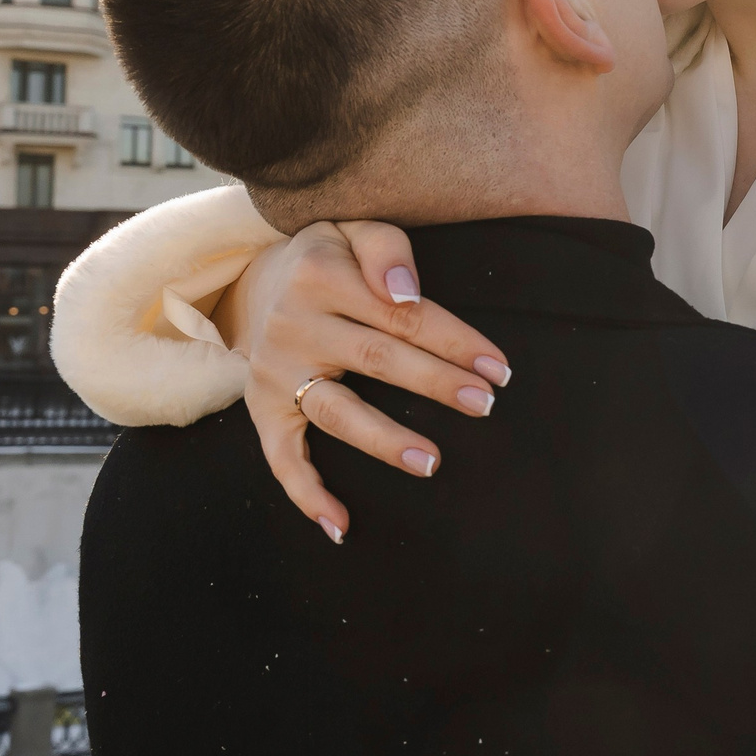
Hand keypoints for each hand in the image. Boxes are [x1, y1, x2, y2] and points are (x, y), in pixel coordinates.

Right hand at [219, 220, 510, 542]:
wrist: (257, 281)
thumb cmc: (332, 258)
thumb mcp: (354, 229)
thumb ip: (386, 248)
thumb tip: (407, 290)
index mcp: (321, 275)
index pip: (402, 313)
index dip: (454, 341)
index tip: (498, 368)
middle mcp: (292, 324)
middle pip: (377, 359)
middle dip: (436, 384)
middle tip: (486, 406)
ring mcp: (274, 371)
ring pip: (334, 412)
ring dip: (383, 440)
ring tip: (431, 462)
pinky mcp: (260, 408)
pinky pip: (281, 457)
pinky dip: (307, 494)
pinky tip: (342, 526)